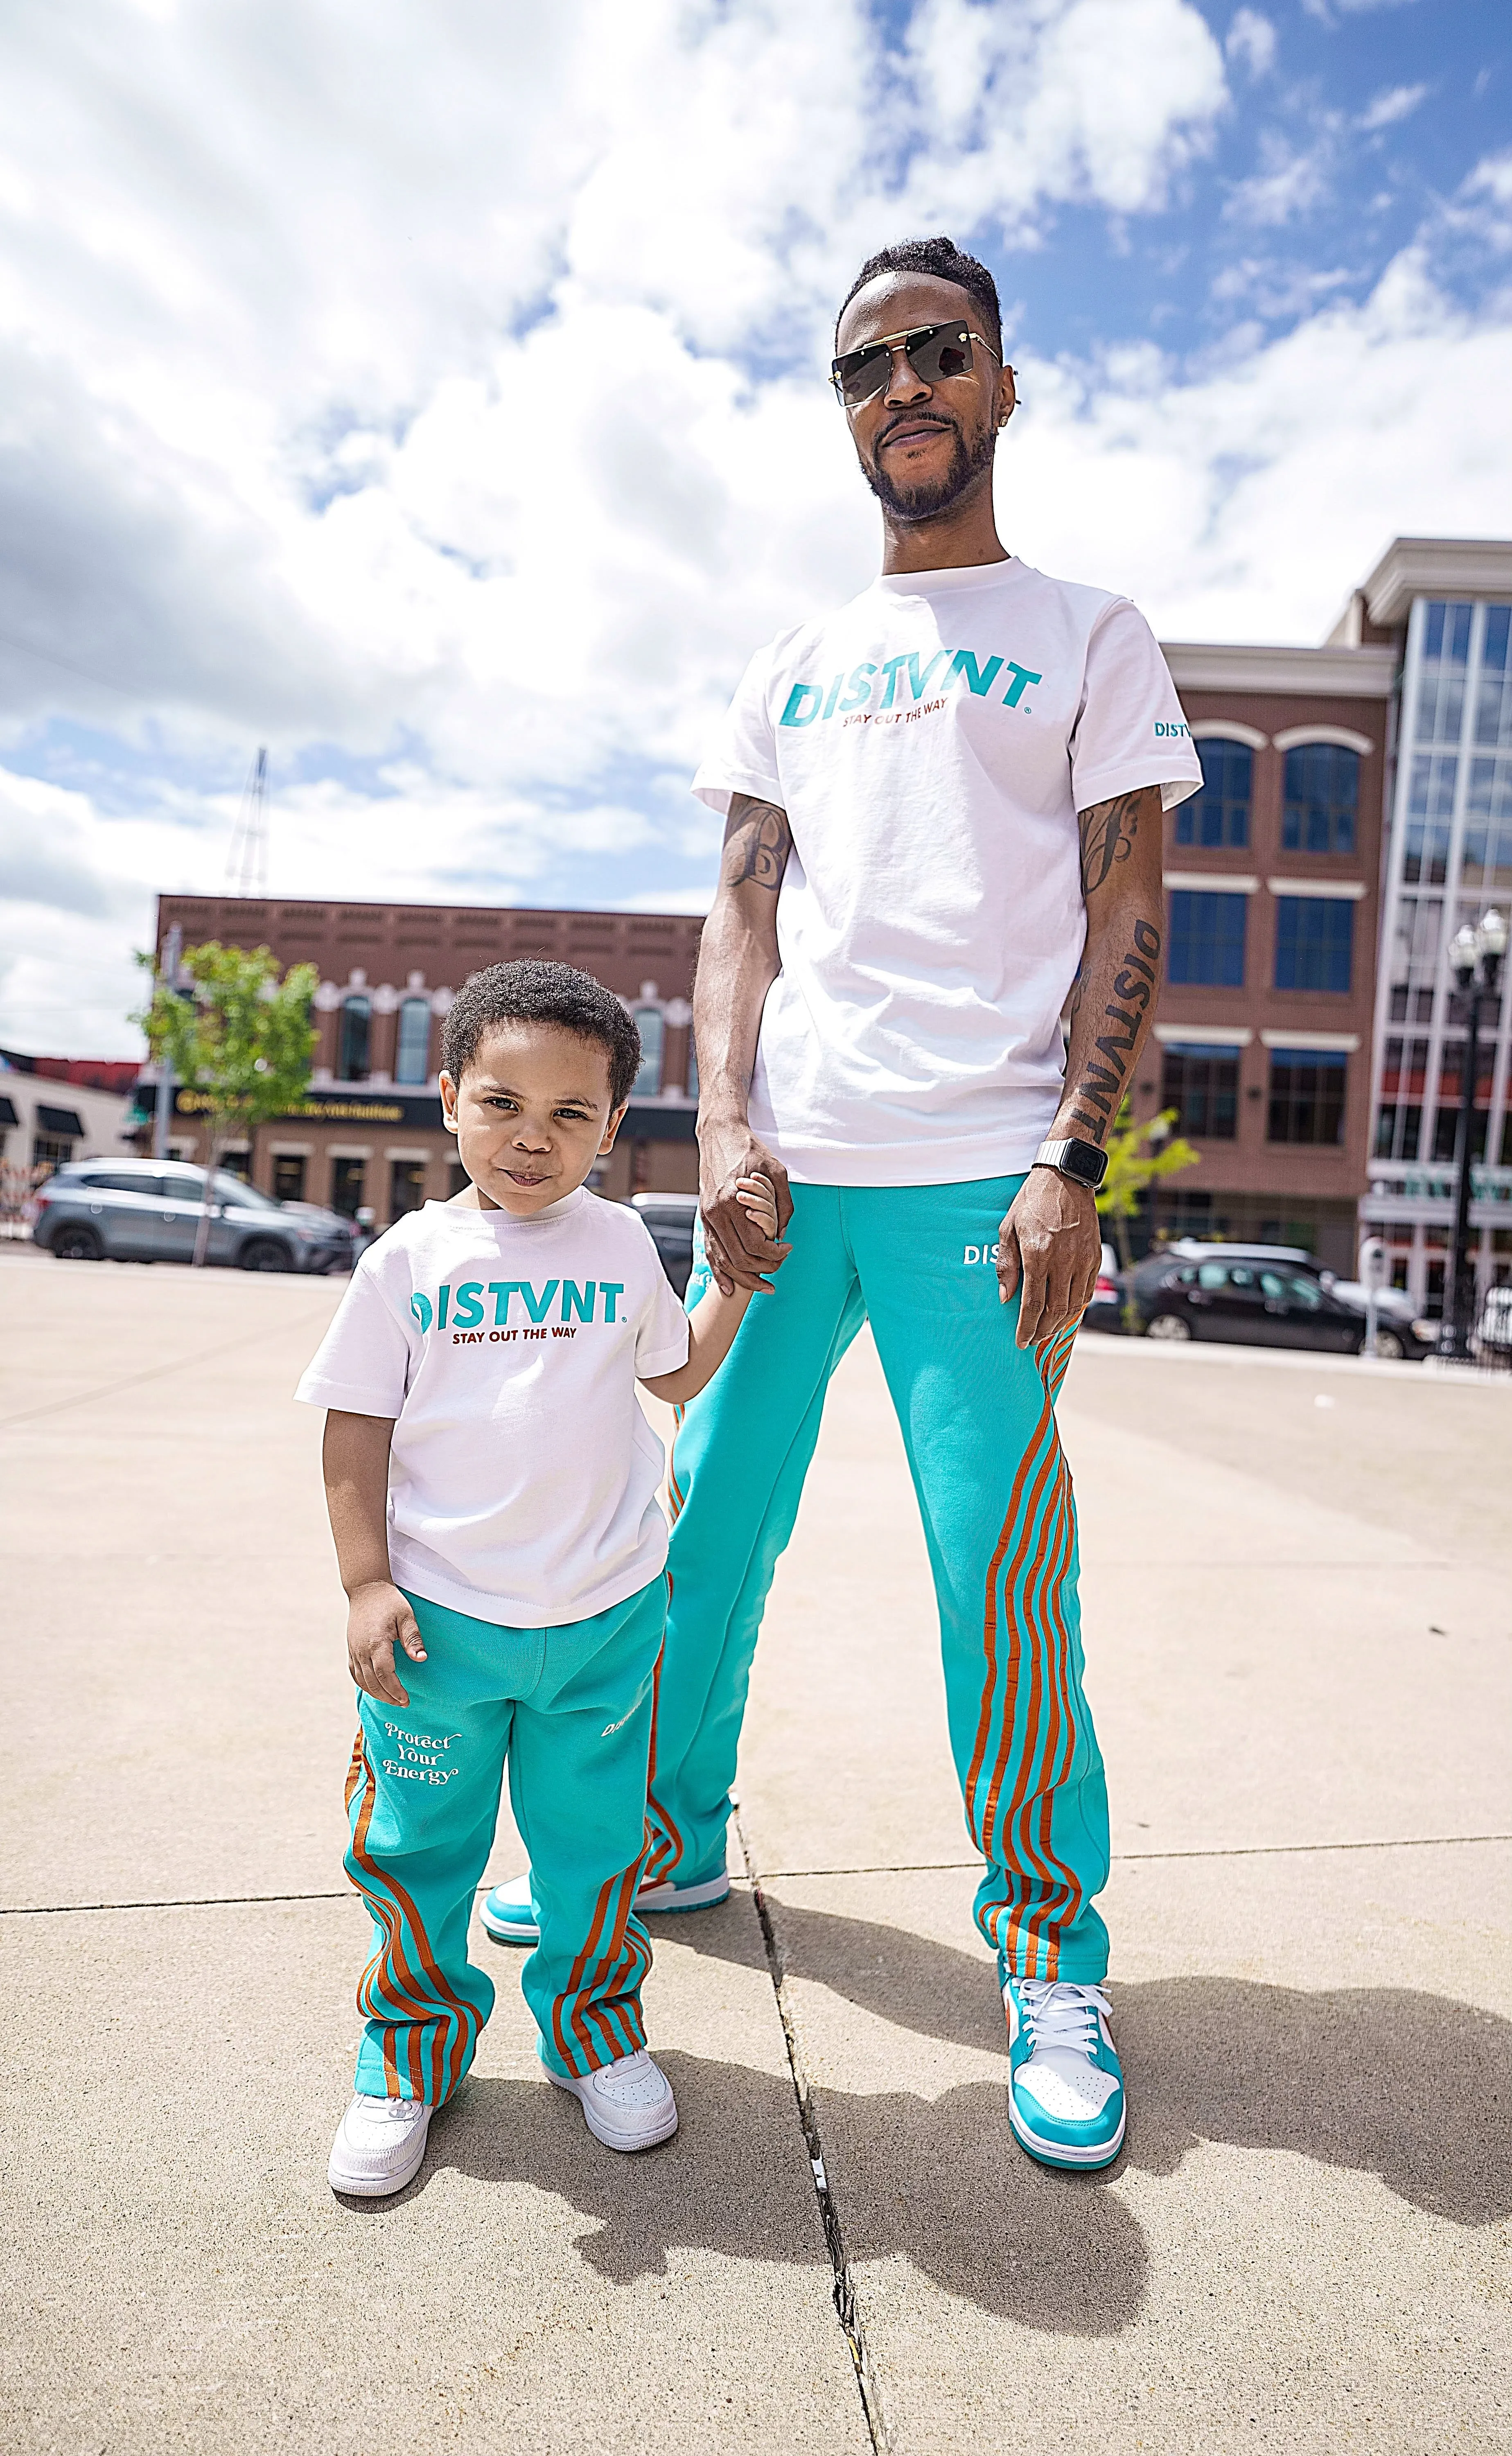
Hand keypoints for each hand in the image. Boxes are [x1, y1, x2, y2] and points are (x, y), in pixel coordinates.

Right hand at [346, 1580, 426, 1706]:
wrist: (366, 1589)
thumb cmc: (388, 1601)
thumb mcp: (406, 1616)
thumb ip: (413, 1638)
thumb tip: (421, 1658)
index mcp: (376, 1642)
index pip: (385, 1674)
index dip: (395, 1690)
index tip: (406, 1699)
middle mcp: (361, 1649)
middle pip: (373, 1682)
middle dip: (388, 1696)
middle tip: (403, 1704)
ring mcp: (353, 1650)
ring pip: (362, 1680)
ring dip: (376, 1694)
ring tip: (392, 1700)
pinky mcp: (350, 1649)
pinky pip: (354, 1673)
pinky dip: (364, 1685)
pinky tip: (375, 1690)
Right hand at [698, 1119, 791, 1295]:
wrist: (719, 1135)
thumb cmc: (750, 1151)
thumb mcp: (777, 1172)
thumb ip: (783, 1204)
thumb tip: (783, 1233)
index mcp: (734, 1202)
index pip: (756, 1244)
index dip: (775, 1254)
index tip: (787, 1250)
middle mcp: (717, 1213)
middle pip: (739, 1258)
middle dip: (762, 1269)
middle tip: (779, 1267)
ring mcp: (707, 1216)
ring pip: (723, 1260)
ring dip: (742, 1278)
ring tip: (761, 1286)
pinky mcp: (704, 1217)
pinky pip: (710, 1251)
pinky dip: (719, 1272)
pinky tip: (729, 1287)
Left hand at [996, 1167, 1100, 1349]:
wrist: (1065, 1177)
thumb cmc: (1031, 1201)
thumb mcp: (1008, 1228)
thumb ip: (1006, 1264)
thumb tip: (1005, 1297)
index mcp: (1038, 1253)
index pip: (1033, 1303)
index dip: (1026, 1327)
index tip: (1020, 1342)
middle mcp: (1063, 1259)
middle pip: (1055, 1309)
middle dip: (1043, 1330)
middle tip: (1033, 1341)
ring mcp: (1082, 1258)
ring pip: (1073, 1304)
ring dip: (1060, 1322)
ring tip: (1047, 1331)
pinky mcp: (1095, 1255)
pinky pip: (1087, 1290)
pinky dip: (1076, 1306)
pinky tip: (1066, 1312)